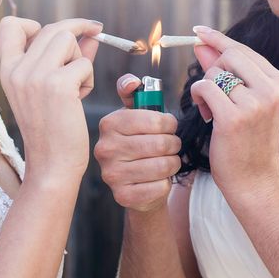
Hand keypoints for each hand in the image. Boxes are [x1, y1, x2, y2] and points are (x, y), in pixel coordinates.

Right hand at [0, 17, 102, 184]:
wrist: (52, 165)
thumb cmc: (53, 129)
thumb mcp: (50, 89)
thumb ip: (66, 58)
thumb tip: (89, 34)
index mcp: (8, 71)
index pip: (9, 25)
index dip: (35, 23)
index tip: (56, 35)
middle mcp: (17, 70)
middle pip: (51, 28)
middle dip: (76, 31)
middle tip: (95, 34)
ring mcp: (35, 76)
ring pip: (67, 38)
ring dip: (81, 57)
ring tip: (78, 84)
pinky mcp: (57, 85)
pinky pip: (84, 63)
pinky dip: (88, 78)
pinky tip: (80, 99)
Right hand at [94, 74, 181, 213]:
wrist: (135, 182)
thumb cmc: (139, 142)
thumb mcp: (135, 115)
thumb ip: (134, 94)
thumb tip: (132, 82)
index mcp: (109, 124)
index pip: (154, 120)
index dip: (169, 123)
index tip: (169, 126)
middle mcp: (105, 149)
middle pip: (160, 144)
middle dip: (173, 144)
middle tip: (171, 145)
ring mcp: (111, 174)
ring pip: (162, 166)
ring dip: (172, 163)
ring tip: (168, 161)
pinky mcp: (122, 196)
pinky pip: (159, 187)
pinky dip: (165, 183)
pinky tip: (158, 180)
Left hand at [190, 26, 278, 193]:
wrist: (255, 180)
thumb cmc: (247, 140)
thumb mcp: (244, 101)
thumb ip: (225, 70)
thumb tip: (202, 42)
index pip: (243, 49)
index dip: (218, 39)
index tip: (199, 31)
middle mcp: (271, 89)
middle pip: (229, 55)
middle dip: (211, 69)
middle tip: (210, 92)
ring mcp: (255, 104)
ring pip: (214, 73)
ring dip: (204, 88)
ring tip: (211, 110)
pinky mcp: (234, 118)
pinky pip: (204, 88)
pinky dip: (198, 97)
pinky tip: (205, 115)